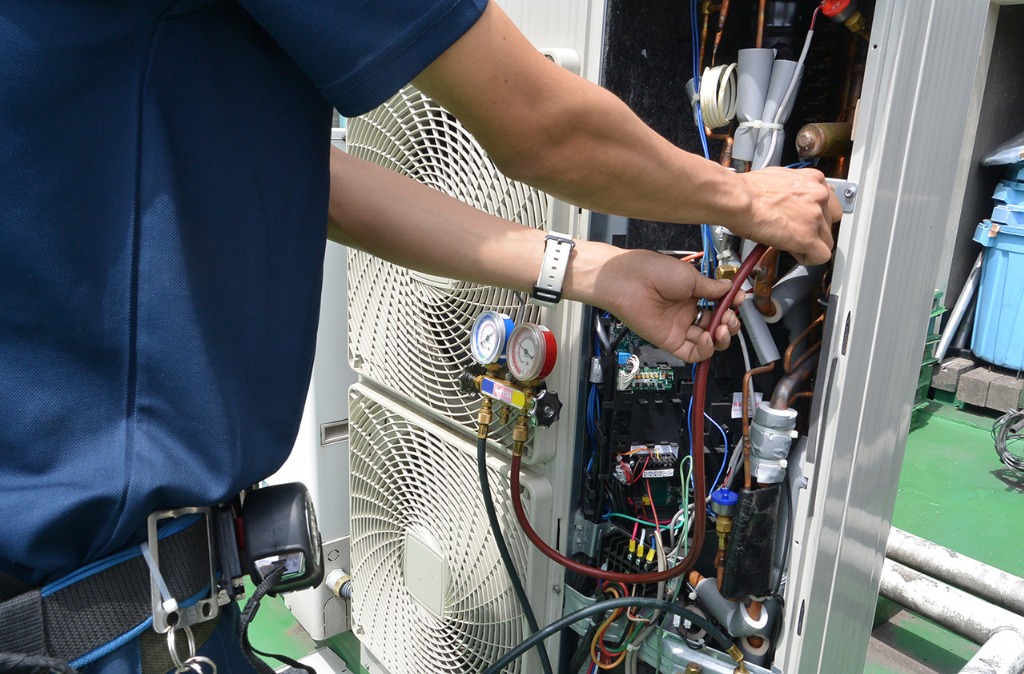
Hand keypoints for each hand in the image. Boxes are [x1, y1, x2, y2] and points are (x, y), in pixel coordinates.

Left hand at [599, 249, 742, 362]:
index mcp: (691, 293)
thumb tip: (729, 289)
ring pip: (708, 342)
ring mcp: (678, 327)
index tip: (739, 300)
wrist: (628, 281)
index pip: (718, 305)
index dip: (731, 305)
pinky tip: (709, 338)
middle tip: (729, 316)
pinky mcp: (670, 341)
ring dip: (721, 338)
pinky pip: (692, 353)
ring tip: (722, 328)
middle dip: (729, 323)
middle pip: (716, 325)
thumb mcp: (690, 276)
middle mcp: (686, 311)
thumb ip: (711, 287)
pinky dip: (705, 350)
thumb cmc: (652, 271)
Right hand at [733, 167, 841, 265]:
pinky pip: (821, 256)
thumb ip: (794, 190)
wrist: (739, 200)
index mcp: (814, 179)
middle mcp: (819, 196)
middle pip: (830, 222)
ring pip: (826, 240)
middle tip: (794, 231)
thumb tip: (792, 201)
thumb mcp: (779, 179)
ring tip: (788, 241)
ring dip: (809, 243)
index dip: (816, 214)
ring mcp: (815, 217)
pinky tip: (793, 252)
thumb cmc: (747, 190)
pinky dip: (808, 258)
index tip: (805, 220)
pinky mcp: (808, 237)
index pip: (829, 202)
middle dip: (814, 229)